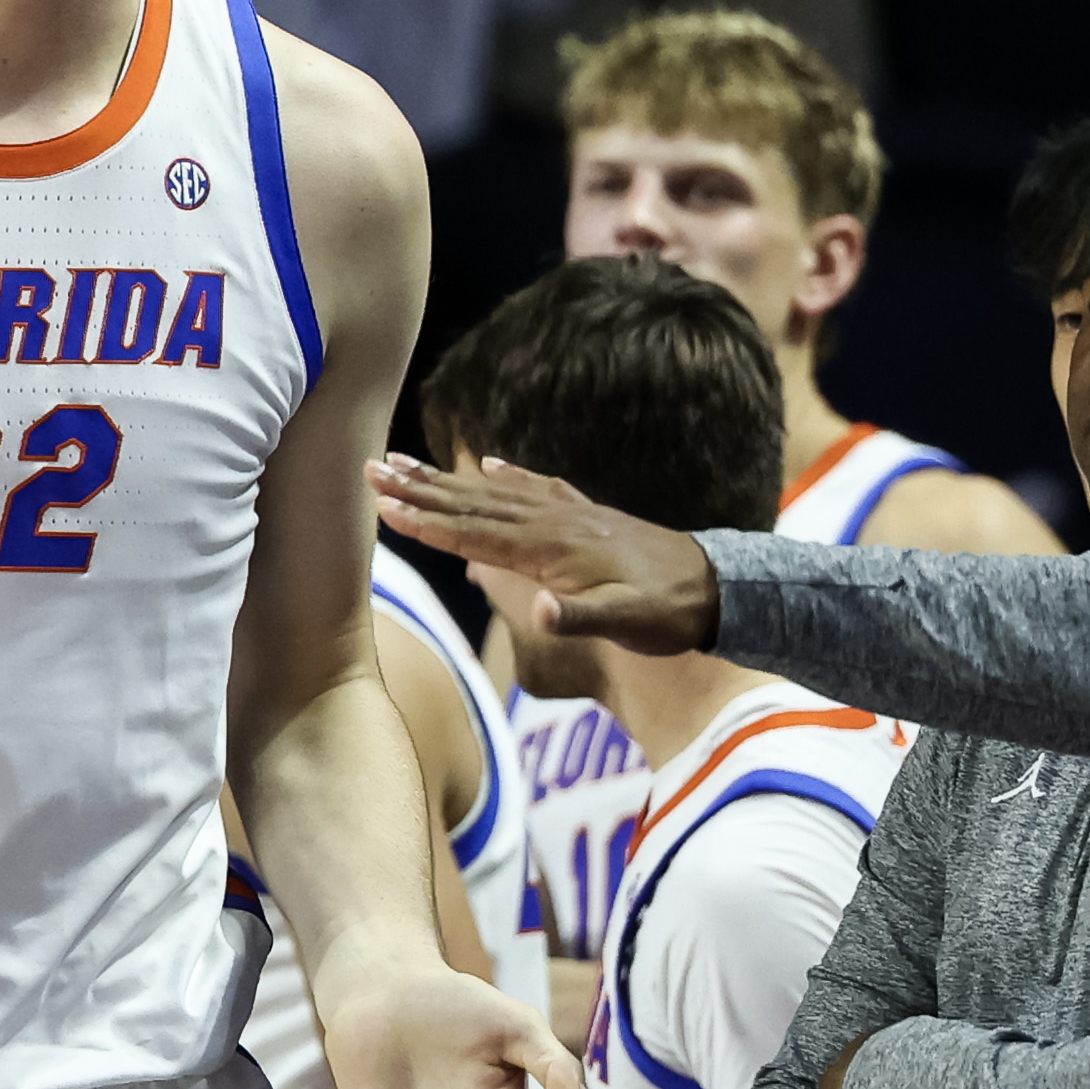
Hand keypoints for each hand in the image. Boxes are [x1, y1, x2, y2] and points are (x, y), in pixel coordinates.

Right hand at [367, 454, 718, 654]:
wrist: (719, 588)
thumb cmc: (669, 614)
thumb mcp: (628, 625)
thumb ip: (580, 618)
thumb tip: (536, 612)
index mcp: (553, 549)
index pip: (475, 533)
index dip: (427, 522)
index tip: (383, 506)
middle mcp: (555, 522)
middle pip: (474, 503)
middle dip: (420, 488)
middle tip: (371, 468)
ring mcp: (570, 514)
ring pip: (496, 493)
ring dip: (449, 479)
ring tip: (407, 462)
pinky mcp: (587, 515)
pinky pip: (536, 487)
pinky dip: (507, 474)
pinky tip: (488, 463)